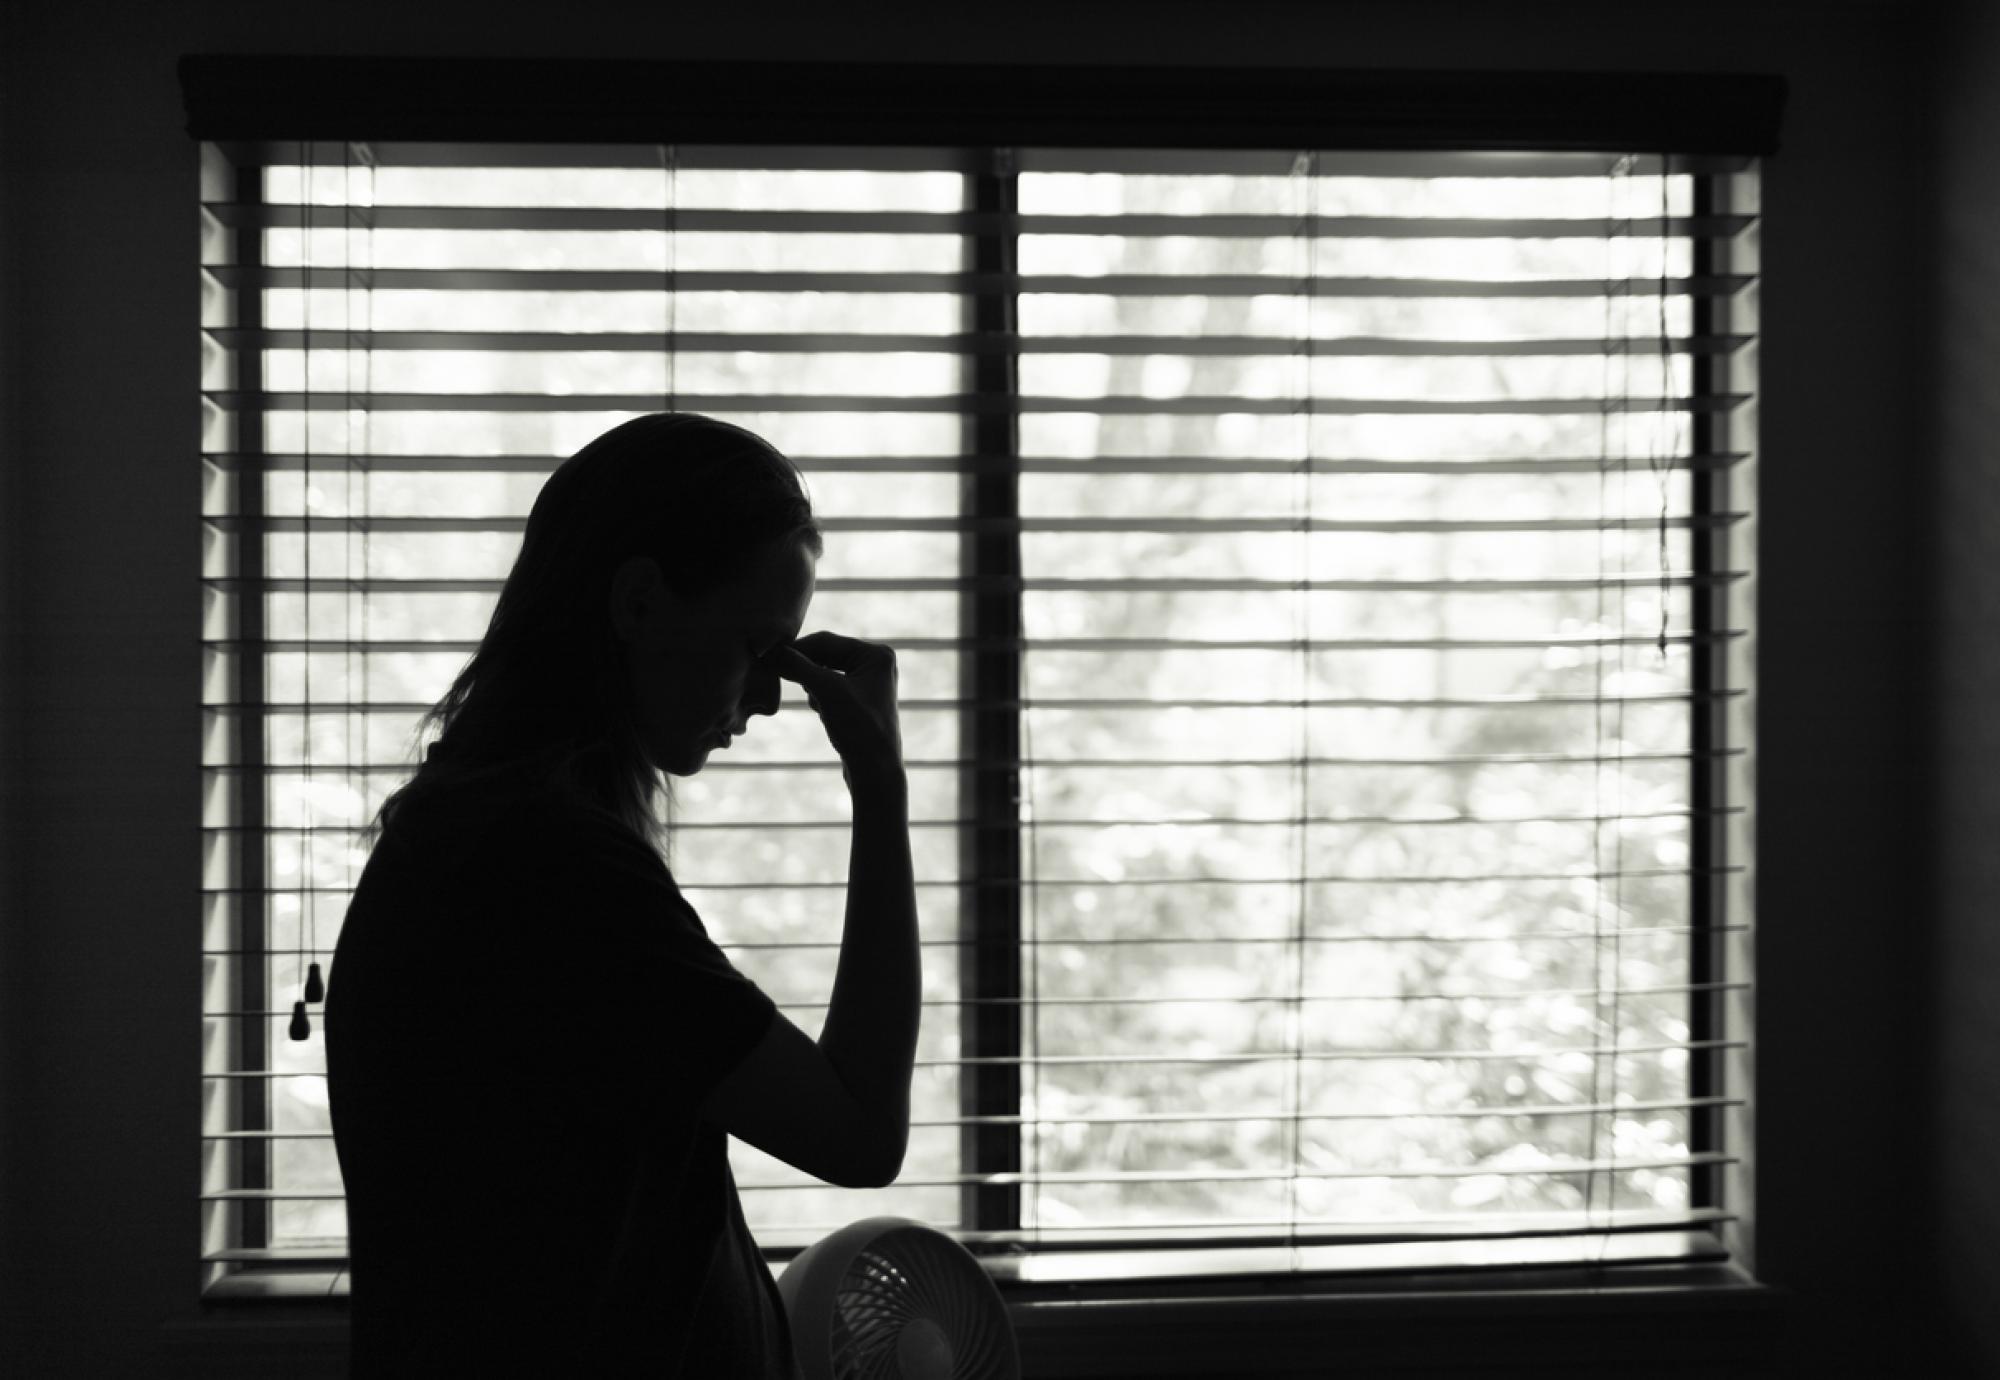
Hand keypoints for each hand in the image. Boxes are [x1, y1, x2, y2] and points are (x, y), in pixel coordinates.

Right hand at [766, 632, 903, 785]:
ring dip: (812, 684)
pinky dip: (818, 696)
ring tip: (815, 702)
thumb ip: (799, 667)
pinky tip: (822, 712)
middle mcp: (875, 663)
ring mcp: (867, 682)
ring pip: (824, 671)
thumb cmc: (859, 728)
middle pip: (826, 654)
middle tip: (776, 673)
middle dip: (805, 668)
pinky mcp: (857, 700)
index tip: (768, 656)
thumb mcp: (827, 692)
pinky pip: (829, 687)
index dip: (796, 649)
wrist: (874, 771)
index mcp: (876, 654)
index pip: (827, 641)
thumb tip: (770, 651)